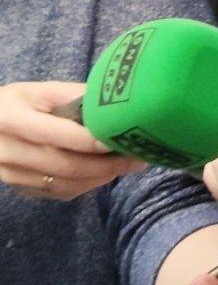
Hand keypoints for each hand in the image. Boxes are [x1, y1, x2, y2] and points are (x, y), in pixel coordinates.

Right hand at [0, 81, 145, 199]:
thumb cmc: (16, 103)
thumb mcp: (40, 91)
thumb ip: (74, 96)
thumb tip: (115, 104)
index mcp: (12, 119)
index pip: (59, 135)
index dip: (94, 141)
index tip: (125, 139)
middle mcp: (7, 151)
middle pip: (66, 166)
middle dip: (108, 165)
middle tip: (137, 158)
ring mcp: (10, 175)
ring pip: (65, 184)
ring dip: (101, 177)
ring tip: (128, 165)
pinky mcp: (18, 188)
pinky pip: (59, 193)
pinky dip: (87, 185)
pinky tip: (105, 173)